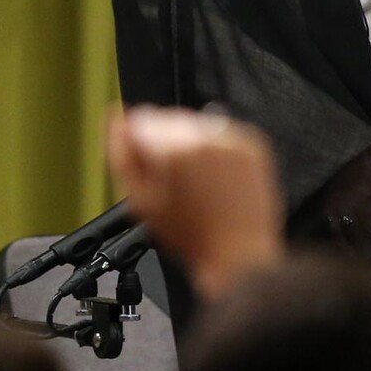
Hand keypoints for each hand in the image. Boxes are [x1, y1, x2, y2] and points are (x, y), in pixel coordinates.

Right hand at [106, 106, 283, 297]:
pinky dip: (214, 149)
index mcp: (173, 149)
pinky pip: (221, 134)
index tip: (139, 152)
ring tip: (194, 181)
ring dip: (188, 143)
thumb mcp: (141, 202)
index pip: (142, 118)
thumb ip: (123, 157)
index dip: (136, 138)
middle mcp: (204, 137)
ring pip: (196, 125)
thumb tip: (117, 126)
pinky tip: (213, 178)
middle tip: (168, 176)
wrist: (237, 251)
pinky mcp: (252, 145)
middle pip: (169, 119)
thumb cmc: (191, 236)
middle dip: (162, 141)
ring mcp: (232, 139)